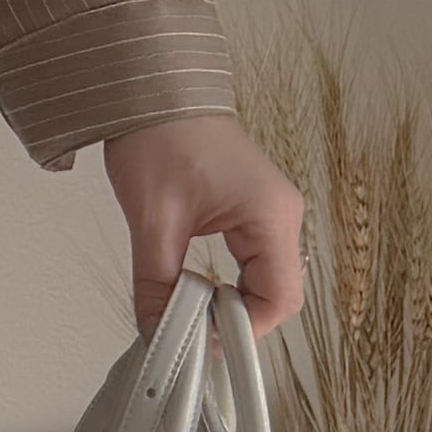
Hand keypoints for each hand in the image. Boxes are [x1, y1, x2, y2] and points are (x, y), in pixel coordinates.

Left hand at [102, 113, 306, 338]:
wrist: (151, 89)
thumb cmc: (159, 135)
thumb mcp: (153, 218)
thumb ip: (156, 283)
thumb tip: (156, 334)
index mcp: (271, 215)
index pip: (280, 299)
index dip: (242, 330)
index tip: (201, 343)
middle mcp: (281, 216)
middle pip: (276, 296)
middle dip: (234, 321)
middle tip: (187, 332)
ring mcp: (268, 213)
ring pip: (261, 283)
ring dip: (226, 303)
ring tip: (184, 312)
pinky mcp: (248, 212)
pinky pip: (249, 264)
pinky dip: (223, 285)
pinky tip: (191, 291)